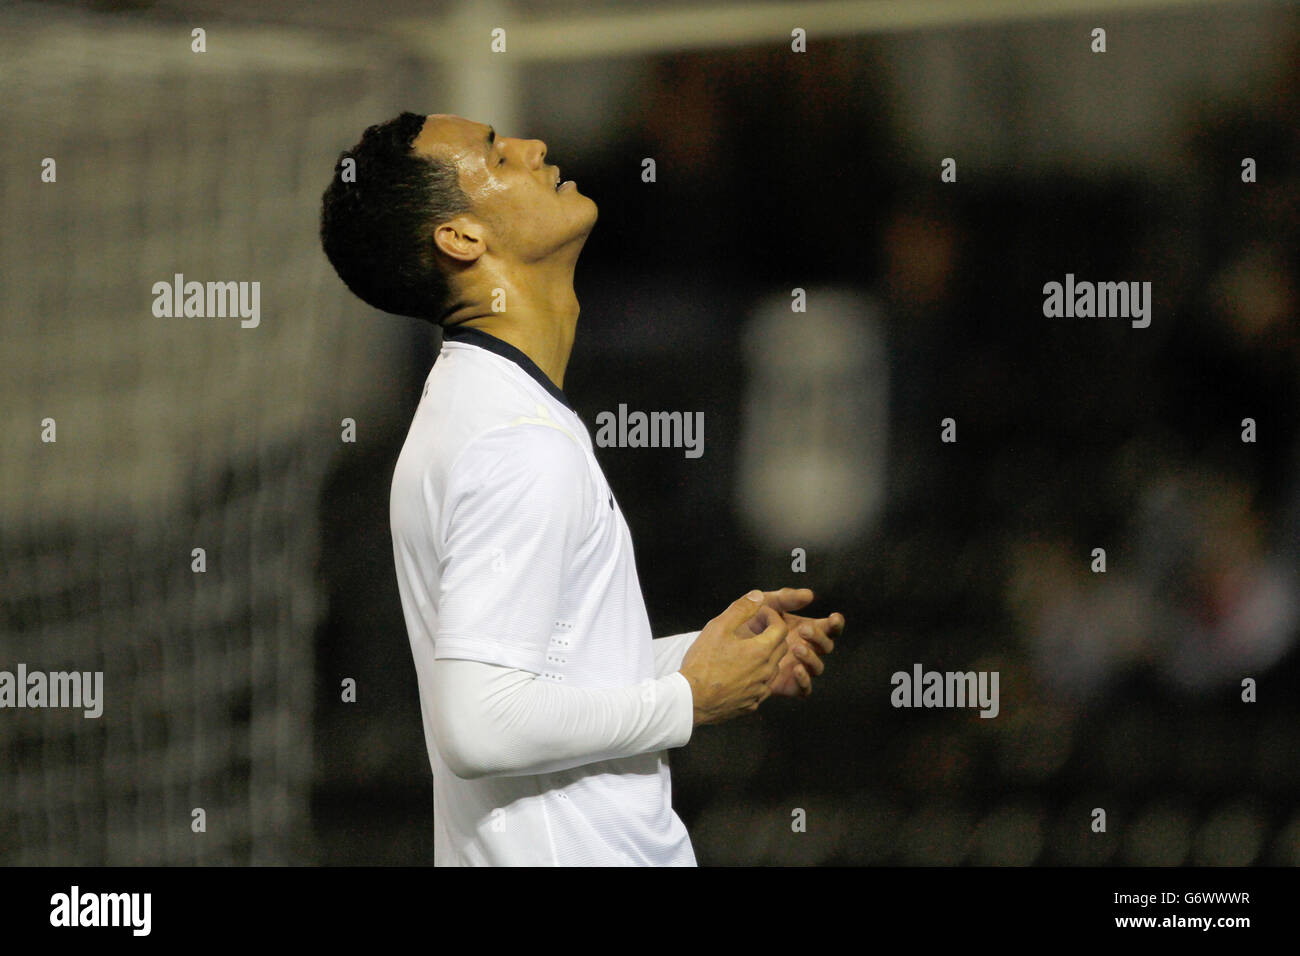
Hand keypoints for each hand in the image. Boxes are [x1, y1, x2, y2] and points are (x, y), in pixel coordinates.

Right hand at [678, 590, 789, 725]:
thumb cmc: (703, 664)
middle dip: (772, 634)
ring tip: (746, 651)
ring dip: (766, 656)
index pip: (781, 629)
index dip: (772, 617)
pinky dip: (757, 677)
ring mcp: (760, 690)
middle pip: (781, 648)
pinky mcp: (751, 704)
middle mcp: (766, 672)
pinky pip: (762, 687)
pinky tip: (741, 673)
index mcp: (761, 651)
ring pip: (773, 669)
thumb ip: (741, 609)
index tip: (760, 614)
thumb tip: (758, 596)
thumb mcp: (718, 627)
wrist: (691, 699)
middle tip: (755, 629)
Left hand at [756, 587, 843, 697]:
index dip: (836, 623)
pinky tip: (795, 669)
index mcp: (807, 629)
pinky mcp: (789, 685)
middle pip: (826, 646)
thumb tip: (809, 594)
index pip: (830, 628)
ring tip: (796, 647)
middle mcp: (807, 649)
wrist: (729, 650)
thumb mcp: (767, 605)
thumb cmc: (752, 623)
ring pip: (818, 667)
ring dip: (811, 657)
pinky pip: (805, 689)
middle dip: (819, 637)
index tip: (834, 617)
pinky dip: (804, 680)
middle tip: (803, 629)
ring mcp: (799, 667)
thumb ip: (786, 598)